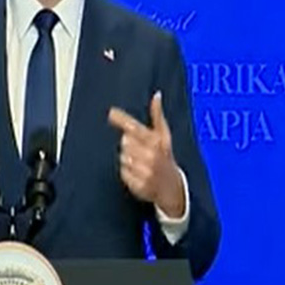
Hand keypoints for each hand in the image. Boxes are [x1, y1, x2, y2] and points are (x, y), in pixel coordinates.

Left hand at [108, 92, 185, 215]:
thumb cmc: (166, 159)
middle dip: (130, 145)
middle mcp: (151, 156)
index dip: (121, 120)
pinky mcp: (138, 184)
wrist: (173, 188)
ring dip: (128, 160)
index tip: (111, 113)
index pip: (134, 127)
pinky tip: (138, 174)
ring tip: (140, 163)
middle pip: (125, 142)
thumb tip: (157, 96)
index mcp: (157, 142)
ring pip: (122, 158)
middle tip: (140, 151)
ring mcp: (144, 171)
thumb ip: (157, 116)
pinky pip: (122, 173)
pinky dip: (128, 174)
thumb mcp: (165, 137)